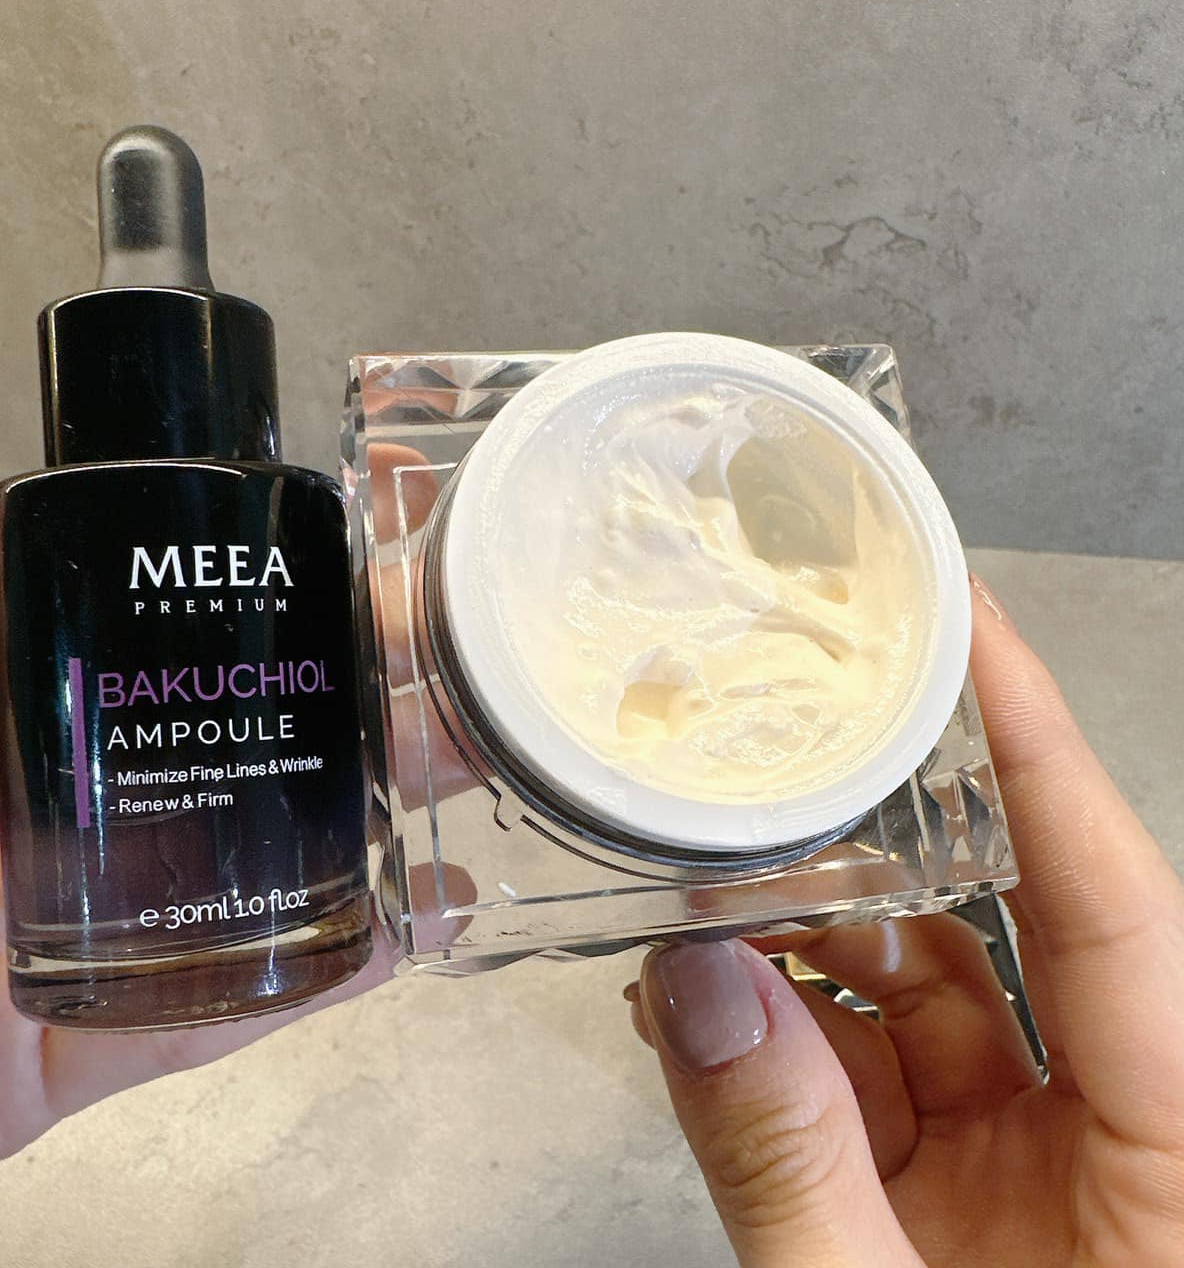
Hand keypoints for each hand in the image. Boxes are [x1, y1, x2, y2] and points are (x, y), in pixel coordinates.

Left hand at [0, 477, 400, 1232]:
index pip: (125, 626)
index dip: (233, 580)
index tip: (332, 539)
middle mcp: (32, 811)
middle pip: (214, 733)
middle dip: (341, 692)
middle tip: (447, 661)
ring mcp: (60, 927)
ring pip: (233, 863)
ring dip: (354, 823)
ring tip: (461, 777)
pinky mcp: (66, 1049)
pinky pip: (202, 1015)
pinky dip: (302, 980)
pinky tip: (399, 933)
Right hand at [627, 576, 1183, 1265]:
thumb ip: (789, 1175)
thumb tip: (694, 995)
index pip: (1111, 895)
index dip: (1036, 744)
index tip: (966, 625)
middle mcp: (1129, 1128)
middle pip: (999, 928)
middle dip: (870, 843)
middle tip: (773, 754)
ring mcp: (1045, 1163)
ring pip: (921, 998)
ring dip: (802, 948)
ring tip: (691, 905)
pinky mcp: (972, 1196)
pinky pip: (875, 1076)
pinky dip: (787, 1038)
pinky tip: (702, 1009)